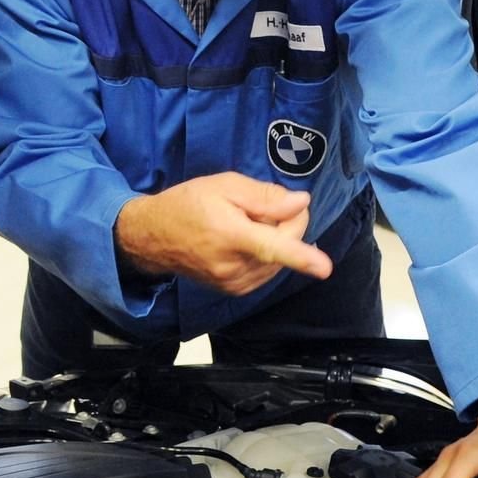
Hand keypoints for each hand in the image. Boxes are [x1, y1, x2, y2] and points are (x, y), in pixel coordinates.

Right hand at [115, 173, 332, 295]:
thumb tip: (300, 203)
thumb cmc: (188, 204)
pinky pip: (267, 271)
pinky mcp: (235, 291)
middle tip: (265, 205)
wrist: (153, 238)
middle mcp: (234, 265)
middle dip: (287, 223)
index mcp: (231, 235)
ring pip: (279, 260)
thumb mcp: (223, 186)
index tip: (324, 268)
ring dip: (276, 240)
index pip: (271, 247)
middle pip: (284, 245)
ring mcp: (234, 282)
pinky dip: (267, 255)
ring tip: (247, 224)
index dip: (301, 257)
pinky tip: (248, 241)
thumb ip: (264, 196)